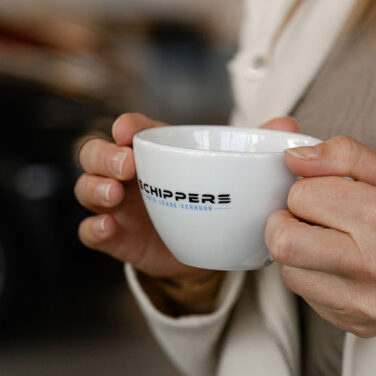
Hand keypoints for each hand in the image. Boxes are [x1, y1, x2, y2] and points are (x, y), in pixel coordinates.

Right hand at [75, 112, 300, 312]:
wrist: (209, 252)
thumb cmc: (215, 200)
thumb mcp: (235, 173)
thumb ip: (258, 148)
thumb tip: (289, 124)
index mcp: (154, 152)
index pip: (131, 129)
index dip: (126, 126)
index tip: (128, 130)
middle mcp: (128, 175)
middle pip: (95, 154)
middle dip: (103, 156)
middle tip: (125, 166)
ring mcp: (118, 207)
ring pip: (86, 189)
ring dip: (94, 188)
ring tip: (114, 195)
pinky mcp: (118, 239)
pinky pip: (90, 232)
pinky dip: (93, 228)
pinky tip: (107, 228)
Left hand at [264, 136, 375, 351]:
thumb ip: (345, 156)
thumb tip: (294, 156)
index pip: (302, 196)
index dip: (305, 187)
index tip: (323, 191)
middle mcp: (372, 264)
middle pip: (283, 241)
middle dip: (284, 221)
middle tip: (307, 216)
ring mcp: (362, 301)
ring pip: (288, 272)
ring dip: (296, 251)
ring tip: (326, 241)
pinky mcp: (353, 324)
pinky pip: (307, 297)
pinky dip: (312, 276)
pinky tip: (339, 266)